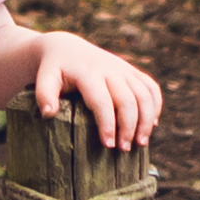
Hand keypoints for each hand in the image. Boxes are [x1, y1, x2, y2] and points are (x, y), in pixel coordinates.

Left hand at [29, 33, 162, 149]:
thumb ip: (44, 94)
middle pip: (128, 100)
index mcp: (88, 73)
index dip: (108, 124)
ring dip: (147, 120)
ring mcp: (123, 69)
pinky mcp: (132, 71)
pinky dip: (156, 106)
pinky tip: (152, 124)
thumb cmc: (54, 71)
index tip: (108, 145)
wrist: (65, 49)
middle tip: (124, 150)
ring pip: (145, 94)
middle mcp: (109, 70)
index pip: (102, 101)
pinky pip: (151, 87)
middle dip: (130, 127)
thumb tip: (48, 114)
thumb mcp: (44, 79)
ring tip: (141, 143)